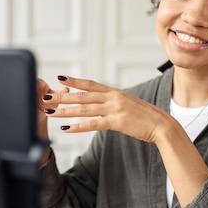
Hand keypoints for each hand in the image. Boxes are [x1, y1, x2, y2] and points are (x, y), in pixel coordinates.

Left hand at [41, 75, 170, 143]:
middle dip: (62, 96)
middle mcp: (112, 97)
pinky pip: (93, 124)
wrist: (162, 124)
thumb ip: (114, 102)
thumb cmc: (145, 117)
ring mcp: (114, 109)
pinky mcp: (116, 122)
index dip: (74, 81)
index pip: (90, 84)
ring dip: (65, 110)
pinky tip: (66, 128)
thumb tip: (103, 103)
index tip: (59, 78)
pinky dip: (78, 126)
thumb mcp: (128, 104)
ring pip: (84, 109)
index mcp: (114, 92)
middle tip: (46, 97)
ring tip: (50, 112)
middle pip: (82, 95)